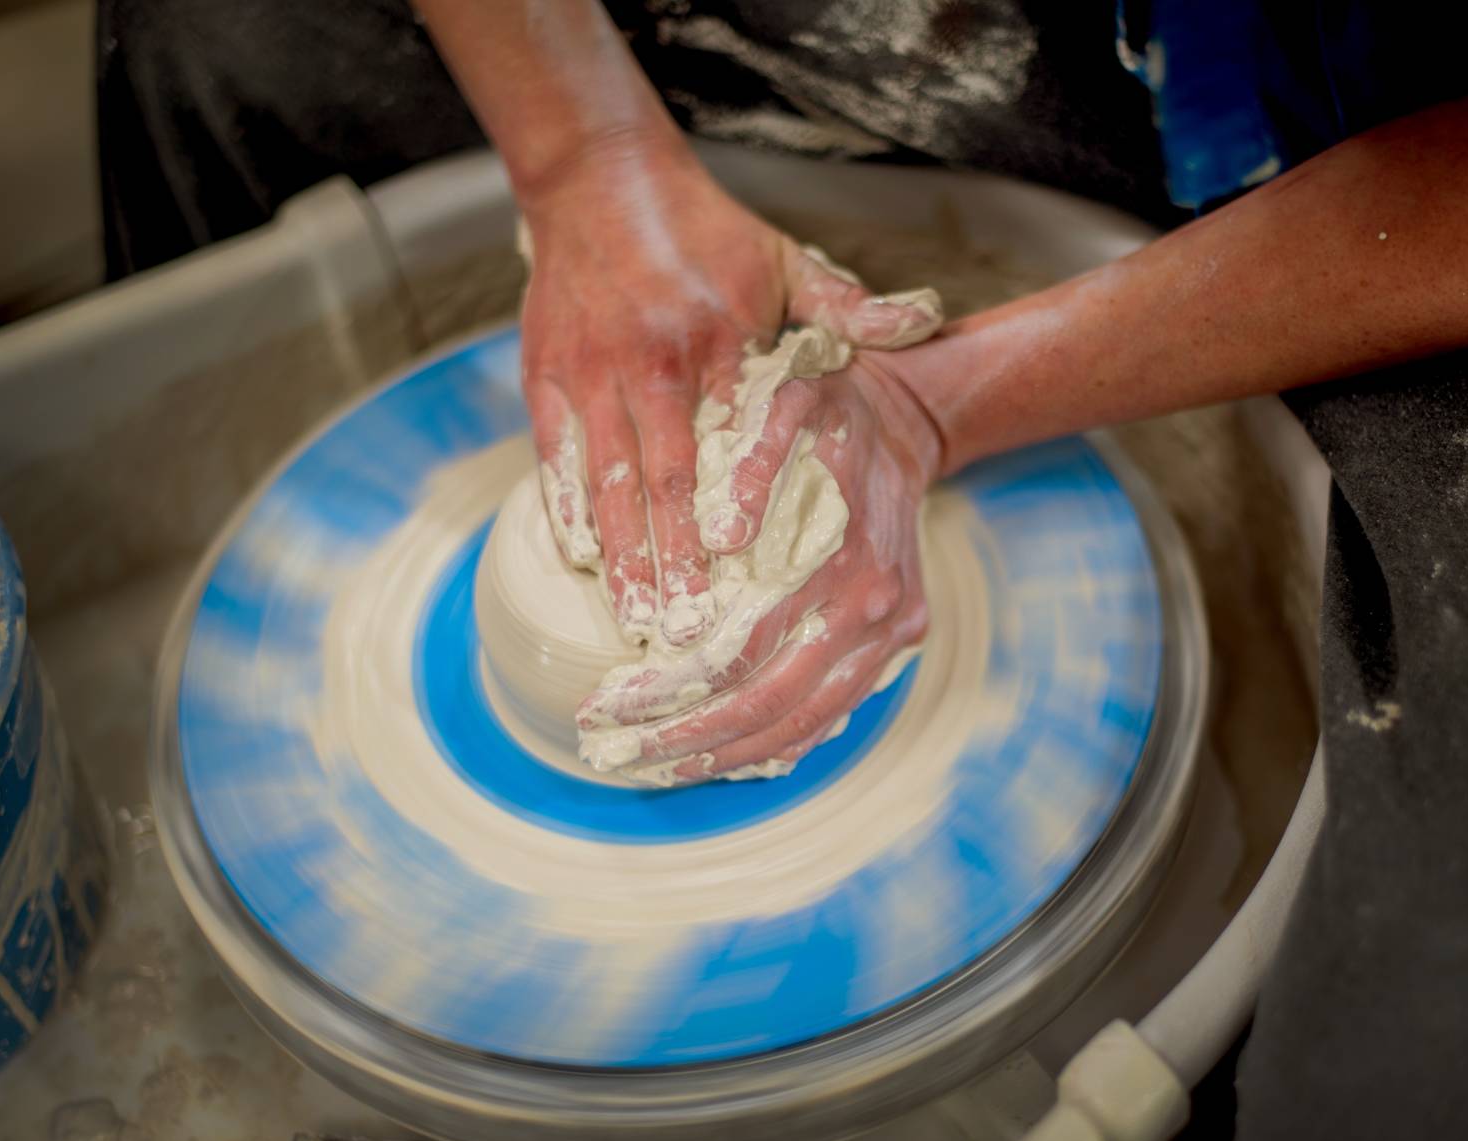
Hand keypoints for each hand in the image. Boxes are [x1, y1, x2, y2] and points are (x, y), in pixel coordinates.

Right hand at [519, 133, 941, 645]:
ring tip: (635, 617)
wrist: (601, 180)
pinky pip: (553, 455)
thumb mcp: (787, 261)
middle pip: (668, 482)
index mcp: (723, 343)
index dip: (744, 519)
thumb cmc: (705, 233)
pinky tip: (579, 560)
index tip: (756, 581)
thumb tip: (921, 322)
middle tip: (689, 634)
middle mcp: (656, 363)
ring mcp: (594, 372)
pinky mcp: (546, 374)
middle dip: (676, 564)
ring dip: (622, 555)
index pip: (737, 449)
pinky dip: (564, 508)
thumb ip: (847, 306)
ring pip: (608, 480)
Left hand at [577, 353, 942, 781]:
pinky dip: (774, 748)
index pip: (737, 649)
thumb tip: (718, 536)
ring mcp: (890, 631)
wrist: (907, 422)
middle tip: (611, 752)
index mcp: (836, 552)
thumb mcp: (786, 404)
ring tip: (652, 768)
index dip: (665, 688)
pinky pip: (832, 716)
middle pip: (764, 702)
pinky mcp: (897, 643)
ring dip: (721, 755)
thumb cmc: (822, 414)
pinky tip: (718, 759)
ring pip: (800, 724)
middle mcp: (869, 603)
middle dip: (681, 736)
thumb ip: (752, 458)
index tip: (600, 705)